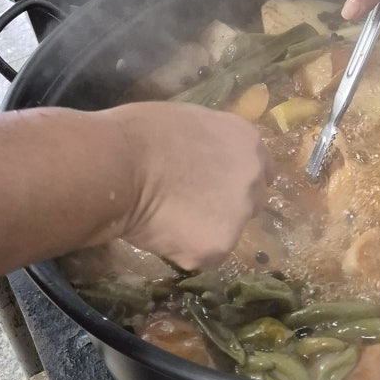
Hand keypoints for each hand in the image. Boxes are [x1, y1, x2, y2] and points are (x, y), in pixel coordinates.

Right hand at [112, 102, 269, 268]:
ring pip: (225, 233)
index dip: (236, 182)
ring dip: (202, 232)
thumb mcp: (190, 123)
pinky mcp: (218, 247)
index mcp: (248, 143)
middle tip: (188, 207)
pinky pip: (201, 256)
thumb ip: (211, 146)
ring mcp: (238, 216)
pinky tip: (157, 233)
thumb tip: (204, 161)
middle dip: (224, 209)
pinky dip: (181, 251)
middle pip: (249, 204)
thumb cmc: (140, 133)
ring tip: (164, 220)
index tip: (215, 188)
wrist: (118, 165)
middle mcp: (253, 180)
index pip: (261, 171)